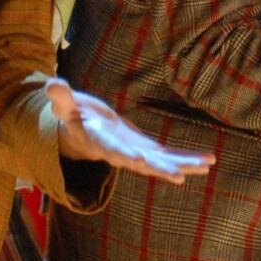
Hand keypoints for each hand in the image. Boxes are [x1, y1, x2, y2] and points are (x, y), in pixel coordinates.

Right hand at [46, 78, 215, 185]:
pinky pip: (170, 157)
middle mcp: (122, 154)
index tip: (138, 160)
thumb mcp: (66, 107)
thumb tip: (52, 83)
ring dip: (184, 166)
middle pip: (143, 164)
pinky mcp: (148, 151)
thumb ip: (61, 98)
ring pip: (162, 164)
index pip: (113, 151)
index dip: (125, 155)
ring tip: (205, 166)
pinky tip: (208, 161)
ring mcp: (137, 155)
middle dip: (161, 169)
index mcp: (101, 143)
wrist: (85, 133)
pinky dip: (188, 159)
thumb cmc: (75, 117)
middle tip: (179, 177)